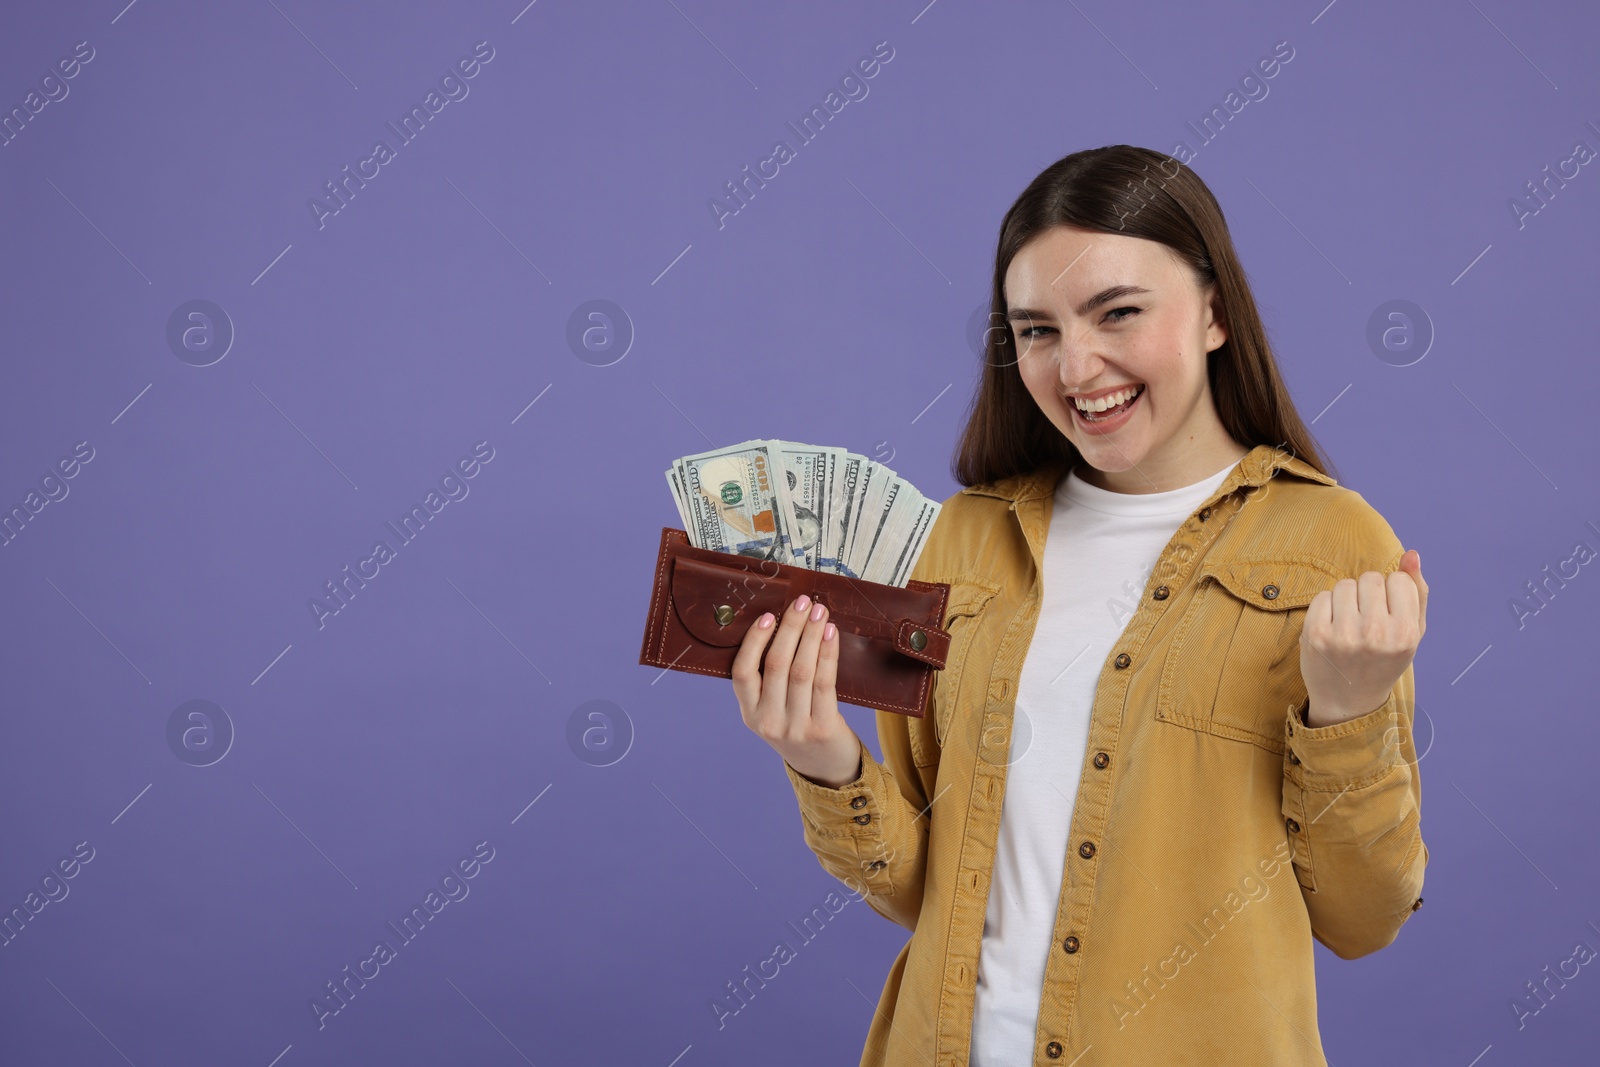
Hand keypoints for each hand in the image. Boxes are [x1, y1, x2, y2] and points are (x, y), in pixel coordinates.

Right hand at [731, 593, 862, 788]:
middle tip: (802, 603)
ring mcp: (795, 727)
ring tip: (819, 612)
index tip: (769, 616)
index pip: (742, 673)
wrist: (825, 769)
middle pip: (776, 665)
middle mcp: (768, 721)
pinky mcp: (822, 728)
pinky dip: (828, 654)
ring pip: (801, 670)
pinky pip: (824, 682)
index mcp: (749, 714)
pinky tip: (831, 634)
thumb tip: (782, 624)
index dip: (754, 642)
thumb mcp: (773, 710)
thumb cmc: (798, 727)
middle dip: (791, 628)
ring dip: (811, 636)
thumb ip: (770, 679)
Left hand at [1300, 549, 1427, 727]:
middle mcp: (1374, 633)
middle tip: (1368, 618)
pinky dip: (1327, 606)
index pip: (1398, 579)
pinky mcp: (1315, 634)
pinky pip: (1322, 596)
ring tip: (1351, 622)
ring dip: (1347, 597)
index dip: (1392, 592)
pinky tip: (1333, 627)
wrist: (1349, 700)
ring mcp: (1342, 634)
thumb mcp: (1412, 632)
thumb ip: (1417, 592)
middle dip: (1369, 592)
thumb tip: (1411, 554)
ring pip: (1345, 584)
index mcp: (1404, 633)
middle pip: (1370, 578)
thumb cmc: (1384, 660)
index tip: (1388, 613)